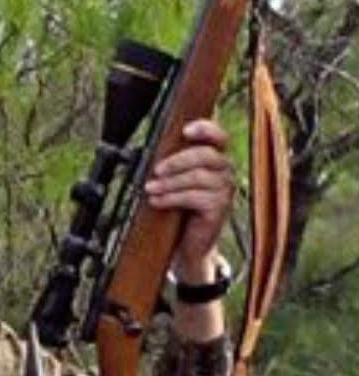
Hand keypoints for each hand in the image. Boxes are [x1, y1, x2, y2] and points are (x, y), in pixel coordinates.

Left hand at [144, 118, 234, 279]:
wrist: (187, 246)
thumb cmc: (180, 212)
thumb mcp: (176, 185)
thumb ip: (174, 167)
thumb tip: (155, 153)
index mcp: (216, 160)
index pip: (218, 137)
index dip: (205, 129)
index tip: (185, 130)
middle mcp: (226, 172)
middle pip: (206, 155)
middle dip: (177, 161)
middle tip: (156, 170)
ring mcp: (225, 190)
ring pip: (198, 176)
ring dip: (170, 182)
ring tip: (150, 189)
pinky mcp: (219, 208)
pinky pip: (195, 197)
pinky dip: (172, 197)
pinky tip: (156, 201)